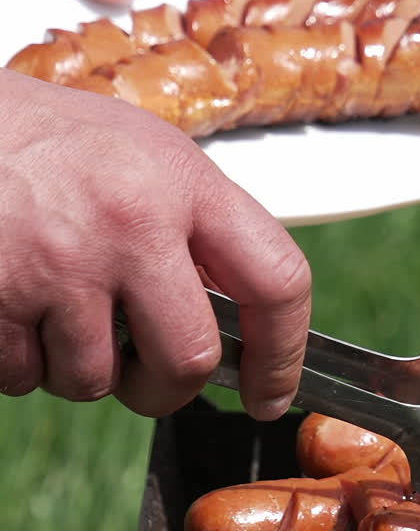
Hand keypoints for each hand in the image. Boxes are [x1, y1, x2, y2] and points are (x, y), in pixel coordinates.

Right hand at [0, 70, 311, 419]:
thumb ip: (196, 228)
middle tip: (143, 371)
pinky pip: (23, 376)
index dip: (282, 354)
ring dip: (76, 365)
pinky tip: (15, 304)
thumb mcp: (147, 152)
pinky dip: (19, 360)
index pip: (276, 281)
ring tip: (56, 305)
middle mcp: (131, 223)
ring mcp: (61, 264)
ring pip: (93, 380)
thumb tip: (232, 316)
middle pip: (187, 360)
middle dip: (164, 386)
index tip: (270, 392)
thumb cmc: (52, 138)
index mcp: (182, 182)